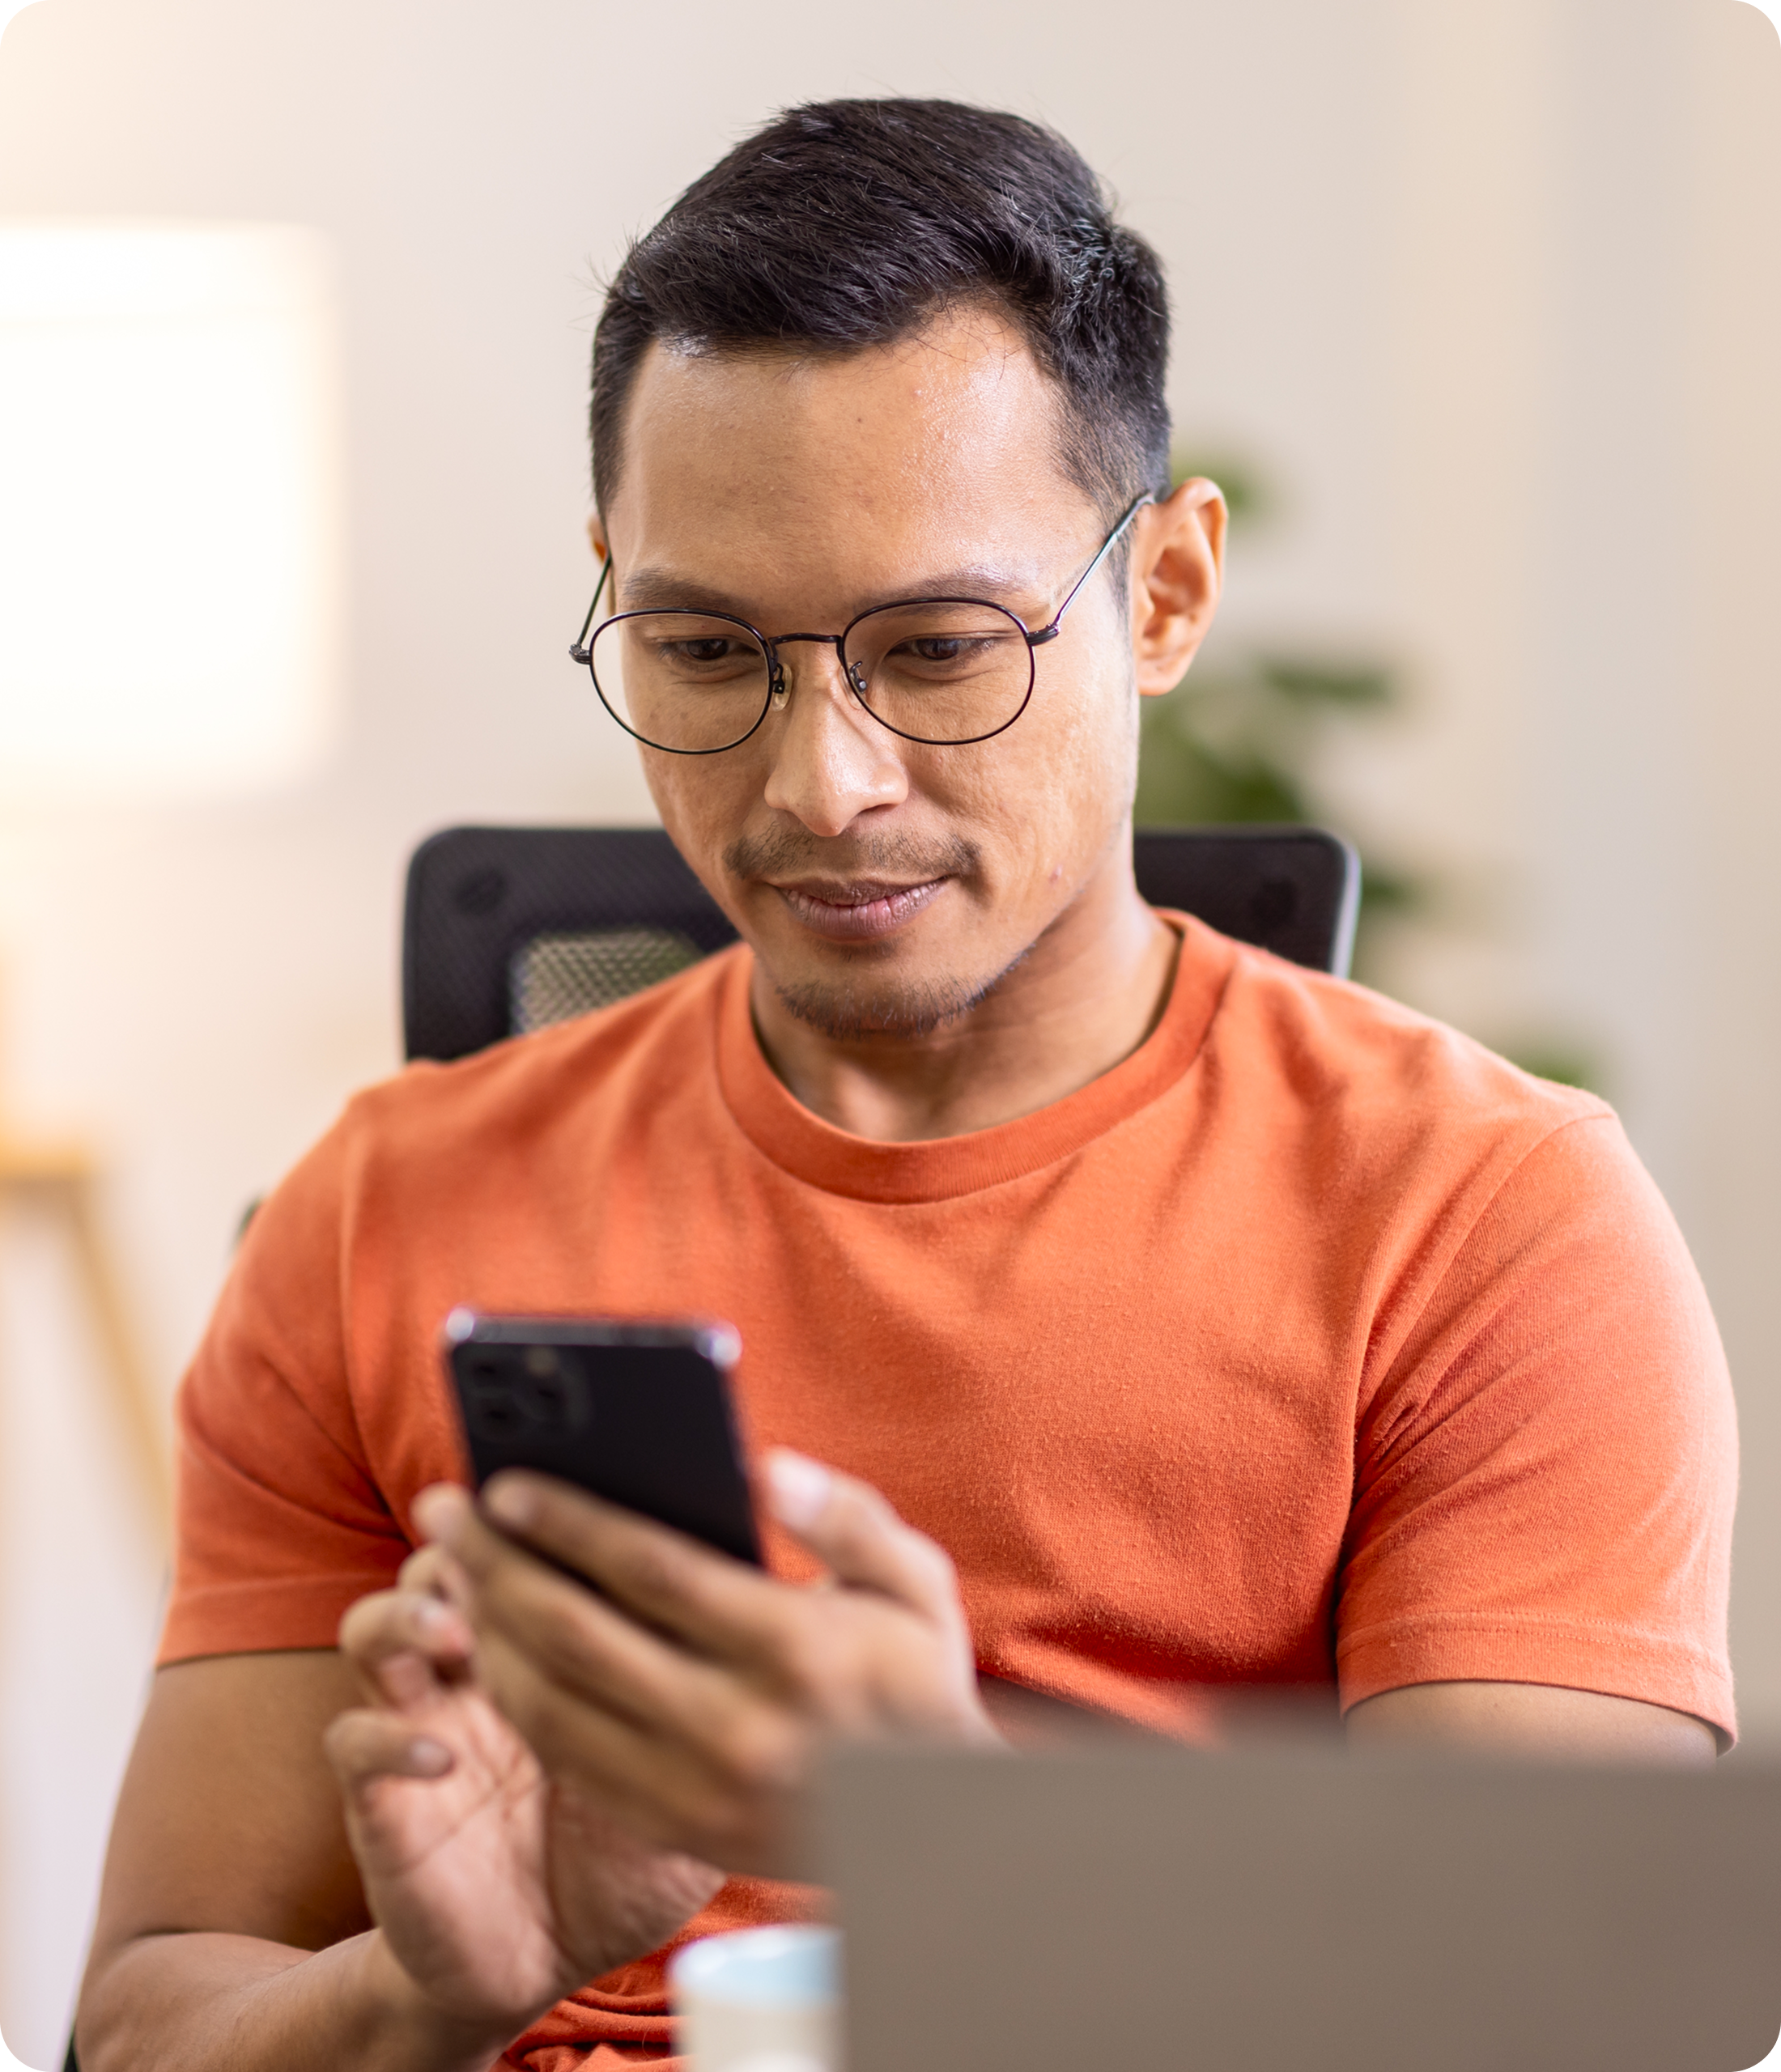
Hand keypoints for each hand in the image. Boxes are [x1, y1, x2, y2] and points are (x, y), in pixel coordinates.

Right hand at [325, 1544, 725, 2041]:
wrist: (543, 1959)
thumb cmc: (627, 1855)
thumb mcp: (686, 1769)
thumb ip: (709, 1693)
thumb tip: (771, 1605)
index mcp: (549, 1649)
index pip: (534, 1556)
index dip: (545, 1520)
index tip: (570, 1478)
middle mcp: (476, 1671)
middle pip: (452, 1575)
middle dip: (469, 1544)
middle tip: (487, 1523)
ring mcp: (423, 1726)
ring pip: (376, 1634)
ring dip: (405, 1615)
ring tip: (453, 1628)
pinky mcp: (383, 1803)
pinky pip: (357, 1745)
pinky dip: (387, 1737)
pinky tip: (439, 1751)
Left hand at [411, 1451, 1000, 1878]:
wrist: (935, 1832)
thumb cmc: (916, 1681)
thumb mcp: (915, 1584)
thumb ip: (846, 1517)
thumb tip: (765, 1468)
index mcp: (792, 1648)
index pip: (650, 1571)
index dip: (568, 1523)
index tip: (506, 1483)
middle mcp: (734, 1724)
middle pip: (577, 1635)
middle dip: (496, 1565)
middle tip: (445, 1510)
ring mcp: (697, 1788)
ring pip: (553, 1708)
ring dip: (488, 1634)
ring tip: (453, 1574)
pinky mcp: (675, 1829)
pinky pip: (570, 1762)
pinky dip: (521, 1703)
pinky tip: (495, 1650)